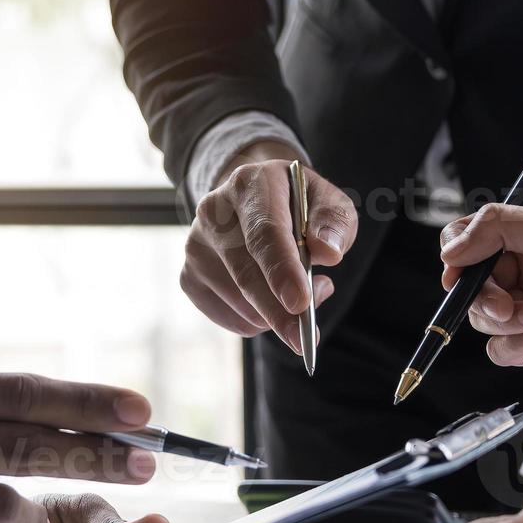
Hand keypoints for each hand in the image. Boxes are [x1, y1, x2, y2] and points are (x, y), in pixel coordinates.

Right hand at [182, 142, 357, 352]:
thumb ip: (334, 223)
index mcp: (250, 185)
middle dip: (279, 312)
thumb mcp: (328, 202)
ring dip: (276, 314)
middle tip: (307, 338)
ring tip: (300, 291)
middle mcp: (213, 212)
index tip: (301, 302)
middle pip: (246, 274)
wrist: (253, 202)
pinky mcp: (189, 277)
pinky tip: (272, 300)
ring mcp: (195, 247)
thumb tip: (327, 253)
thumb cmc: (298, 206)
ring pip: (239, 303)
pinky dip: (258, 322)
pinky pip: (229, 318)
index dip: (282, 270)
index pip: (264, 232)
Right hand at [438, 192, 522, 395]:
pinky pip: (506, 349)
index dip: (459, 254)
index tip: (458, 269)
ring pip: (486, 320)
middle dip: (483, 295)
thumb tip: (449, 249)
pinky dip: (516, 344)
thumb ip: (498, 230)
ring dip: (504, 320)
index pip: (473, 238)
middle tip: (505, 301)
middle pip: (474, 284)